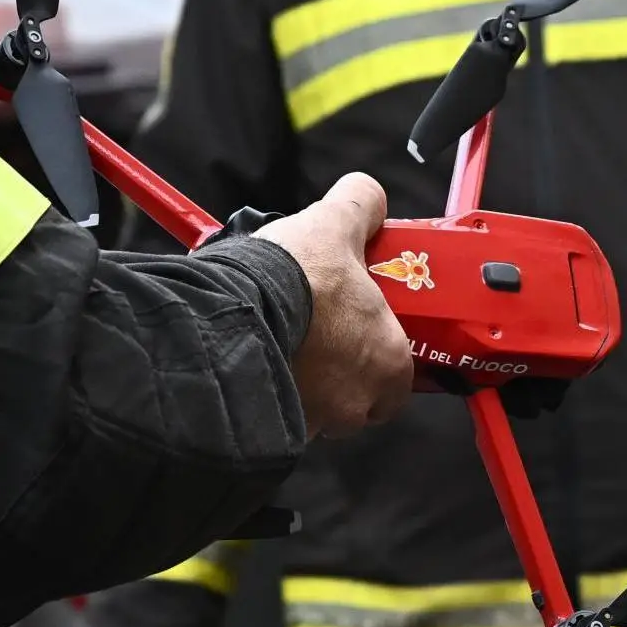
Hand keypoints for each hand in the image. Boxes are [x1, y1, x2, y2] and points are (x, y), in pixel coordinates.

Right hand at [256, 173, 414, 436]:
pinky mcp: (268, 432)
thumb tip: (368, 195)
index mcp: (387, 363)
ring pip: (313, 413)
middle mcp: (355, 405)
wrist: (229, 311)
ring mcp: (311, 425)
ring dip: (299, 387)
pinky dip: (264, 397)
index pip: (397, 377)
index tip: (355, 329)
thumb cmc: (293, 278)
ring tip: (276, 344)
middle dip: (337, 374)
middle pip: (354, 400)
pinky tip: (251, 363)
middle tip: (314, 335)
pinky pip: (273, 420)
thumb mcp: (333, 223)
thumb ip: (361, 205)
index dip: (376, 351)